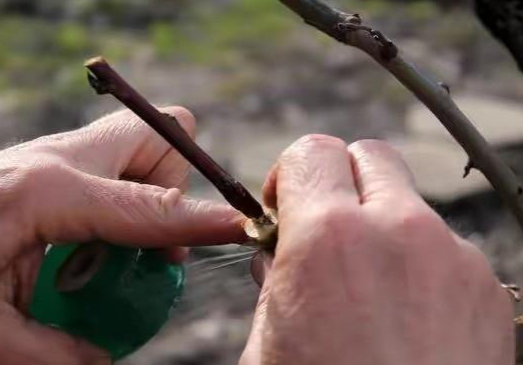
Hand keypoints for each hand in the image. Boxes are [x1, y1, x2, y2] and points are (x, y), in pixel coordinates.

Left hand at [0, 107, 244, 364]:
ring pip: (137, 146)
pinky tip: (88, 242)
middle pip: (156, 137)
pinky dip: (120, 200)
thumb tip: (101, 360)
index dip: (203, 219)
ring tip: (118, 250)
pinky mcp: (46, 165)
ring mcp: (51, 156)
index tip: (242, 224)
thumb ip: (54, 353)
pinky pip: (110, 168)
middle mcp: (56, 160)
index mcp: (45, 193)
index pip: (151, 206)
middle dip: (171, 185)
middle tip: (149, 245)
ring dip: (147, 193)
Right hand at [241, 135, 513, 364]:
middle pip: (368, 156)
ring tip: (367, 286)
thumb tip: (278, 253)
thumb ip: (272, 280)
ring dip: (381, 225)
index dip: (288, 175)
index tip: (283, 207)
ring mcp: (453, 259)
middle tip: (323, 229)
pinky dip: (417, 263)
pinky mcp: (487, 289)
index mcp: (329, 241)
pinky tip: (405, 317)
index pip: (310, 152)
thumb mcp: (267, 346)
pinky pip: (442, 247)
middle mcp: (400, 233)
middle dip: (338, 182)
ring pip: (407, 202)